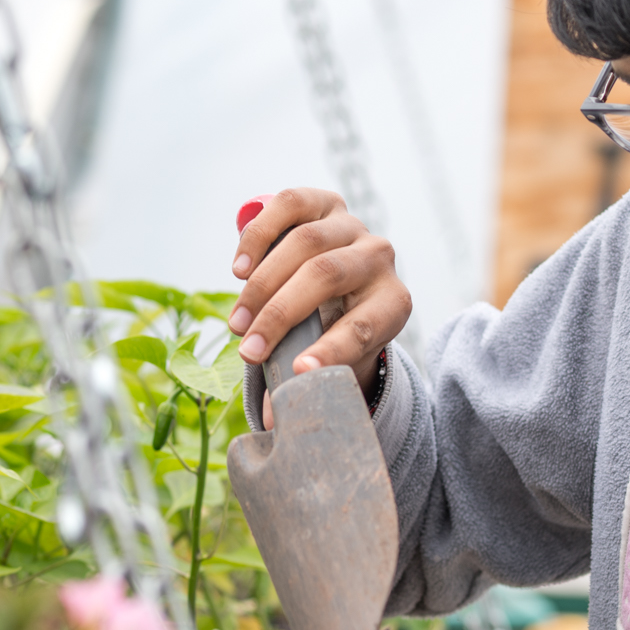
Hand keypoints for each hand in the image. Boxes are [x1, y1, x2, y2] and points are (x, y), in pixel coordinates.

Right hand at [229, 188, 410, 412]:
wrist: (341, 283)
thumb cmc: (333, 331)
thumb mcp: (334, 357)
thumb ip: (308, 384)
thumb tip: (271, 426)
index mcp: (393, 303)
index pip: (365, 325)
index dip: (332, 350)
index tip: (299, 373)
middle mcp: (379, 258)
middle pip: (327, 276)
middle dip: (280, 316)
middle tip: (246, 352)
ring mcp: (351, 225)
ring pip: (305, 244)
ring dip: (262, 285)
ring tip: (236, 321)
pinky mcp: (322, 202)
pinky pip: (289, 204)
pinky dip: (259, 235)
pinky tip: (238, 269)